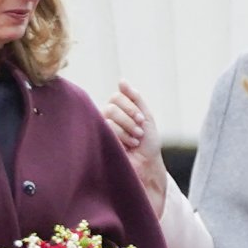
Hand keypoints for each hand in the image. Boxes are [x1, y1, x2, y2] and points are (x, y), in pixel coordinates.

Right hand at [103, 81, 167, 216]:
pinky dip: (121, 135)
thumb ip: (135, 98)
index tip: (141, 120)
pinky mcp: (99, 141)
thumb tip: (121, 80)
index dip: (129, 106)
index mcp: (119, 112)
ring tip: (135, 141)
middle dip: (129, 118)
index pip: (116, 97)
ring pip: (108, 116)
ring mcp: (102, 131)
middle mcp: (108, 120)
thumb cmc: (148, 145)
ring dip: (126, 128)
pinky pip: (105, 128)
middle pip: (111, 105)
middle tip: (139, 132)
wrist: (147, 167)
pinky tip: (128, 146)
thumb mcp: (146, 117)